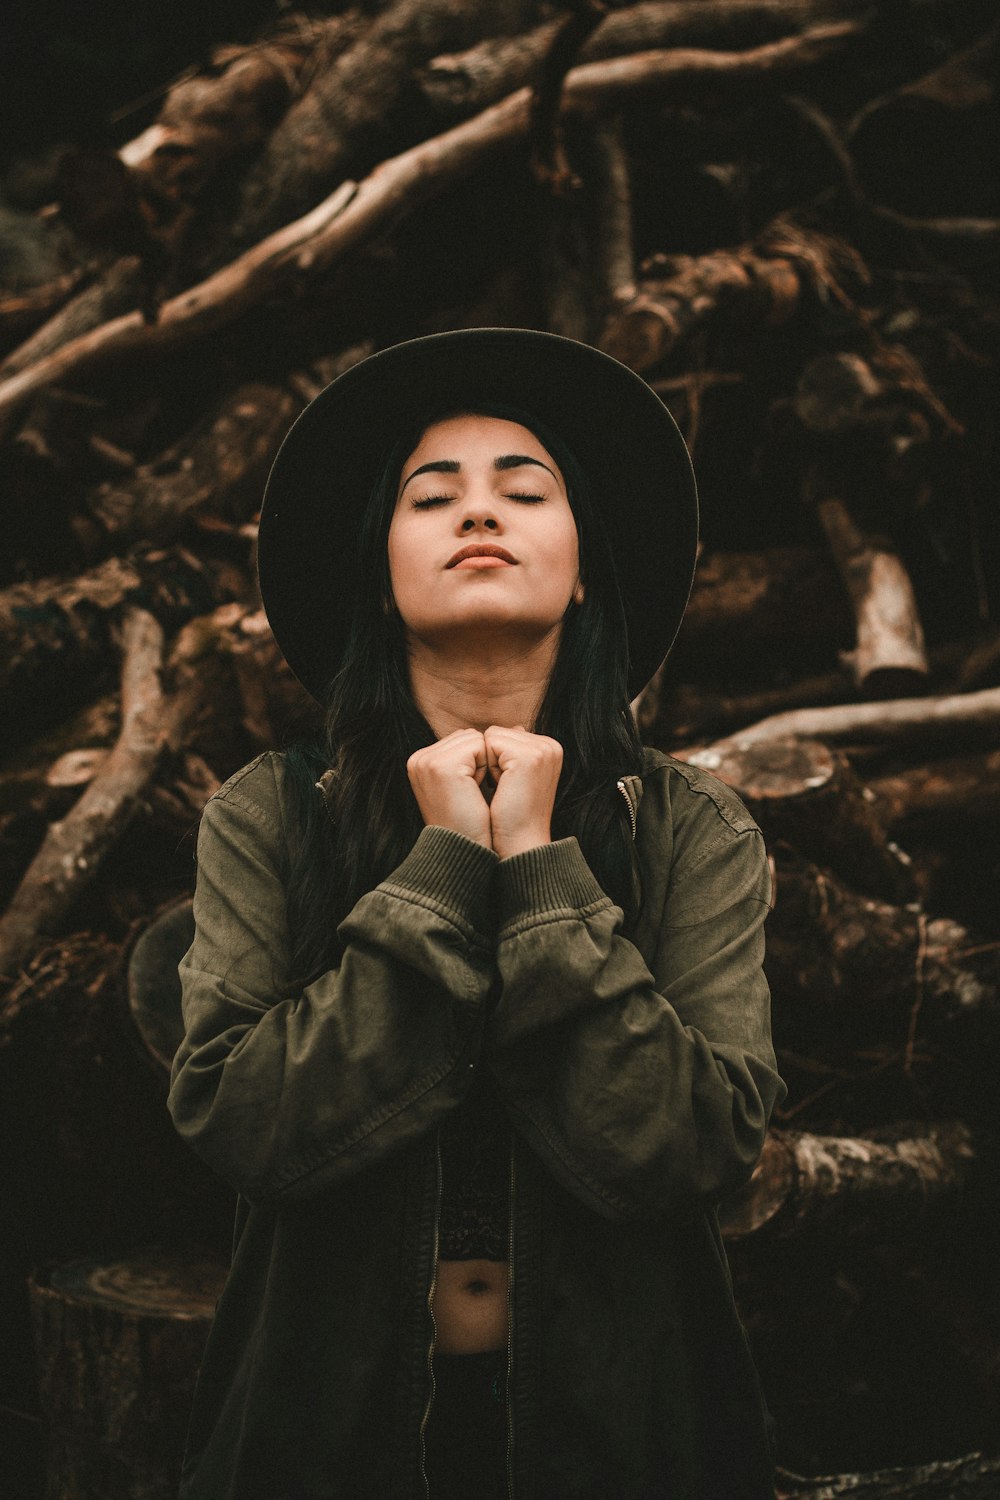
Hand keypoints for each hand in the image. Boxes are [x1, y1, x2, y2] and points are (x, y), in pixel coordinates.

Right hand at [407, 729, 491, 847]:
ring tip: (476, 793)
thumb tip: (519, 726)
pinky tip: (478, 790)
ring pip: (475, 738)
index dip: (481, 762)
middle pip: (469, 735)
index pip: (464, 741)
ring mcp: (427, 761)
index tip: (478, 791)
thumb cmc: (478, 824)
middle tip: (478, 793)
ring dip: (487, 763)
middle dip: (484, 760)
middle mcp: (419, 759)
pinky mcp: (441, 766)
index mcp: (423, 763)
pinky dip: (487, 766)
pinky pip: (479, 745)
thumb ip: (484, 754)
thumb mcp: (477, 783)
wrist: (471, 852)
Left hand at [484, 725, 562, 858]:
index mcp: (548, 748)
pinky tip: (501, 787)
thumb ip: (514, 750)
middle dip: (490, 760)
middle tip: (505, 790)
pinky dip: (487, 767)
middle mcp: (550, 745)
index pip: (504, 734)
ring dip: (488, 764)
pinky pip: (490, 743)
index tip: (507, 787)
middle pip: (497, 733)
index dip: (494, 761)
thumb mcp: (514, 777)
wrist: (519, 844)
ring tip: (504, 789)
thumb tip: (514, 727)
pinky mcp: (530, 756)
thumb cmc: (510, 817)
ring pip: (491, 736)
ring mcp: (543, 749)